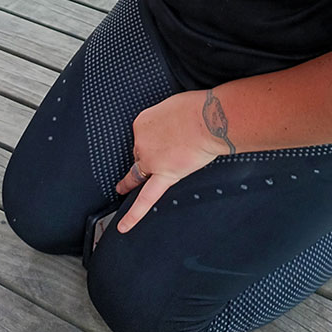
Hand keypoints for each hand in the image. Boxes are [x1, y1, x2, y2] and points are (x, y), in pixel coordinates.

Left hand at [114, 91, 226, 232]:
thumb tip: (171, 128)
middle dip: (152, 152)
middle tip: (170, 147)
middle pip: (140, 153)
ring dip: (130, 180)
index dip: (153, 136)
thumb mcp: (172, 106)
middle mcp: (141, 142)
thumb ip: (165, 120)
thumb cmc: (197, 109)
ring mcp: (150, 161)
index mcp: (141, 123)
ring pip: (139, 172)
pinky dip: (134, 215)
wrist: (208, 119)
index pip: (142, 134)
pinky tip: (124, 226)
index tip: (165, 133)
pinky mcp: (164, 176)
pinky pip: (146, 199)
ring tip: (122, 187)